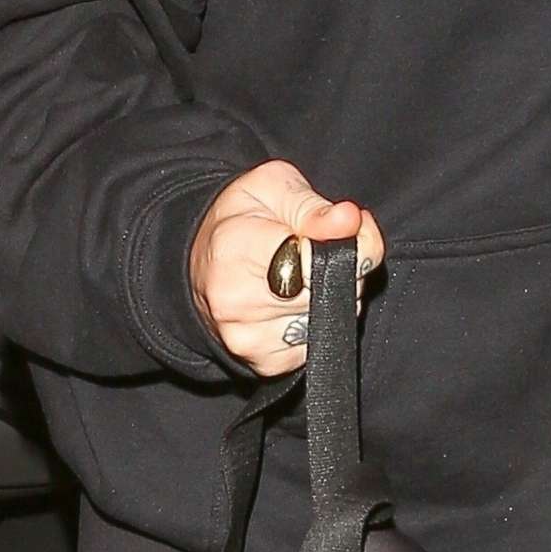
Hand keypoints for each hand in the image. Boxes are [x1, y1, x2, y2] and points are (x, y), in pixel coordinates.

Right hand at [188, 161, 384, 377]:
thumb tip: (349, 220)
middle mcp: (236, 302)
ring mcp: (248, 339)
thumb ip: (313, 204)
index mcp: (234, 248)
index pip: (311, 258)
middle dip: (342, 265)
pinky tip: (296, 301)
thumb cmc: (239, 219)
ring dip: (335, 295)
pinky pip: (319, 342)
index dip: (340, 240)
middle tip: (316, 247)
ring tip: (303, 273)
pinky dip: (320, 321)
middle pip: (329, 289)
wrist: (201, 265)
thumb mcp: (270, 187)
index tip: (340, 224)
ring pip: (331, 318)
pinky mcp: (266, 363)